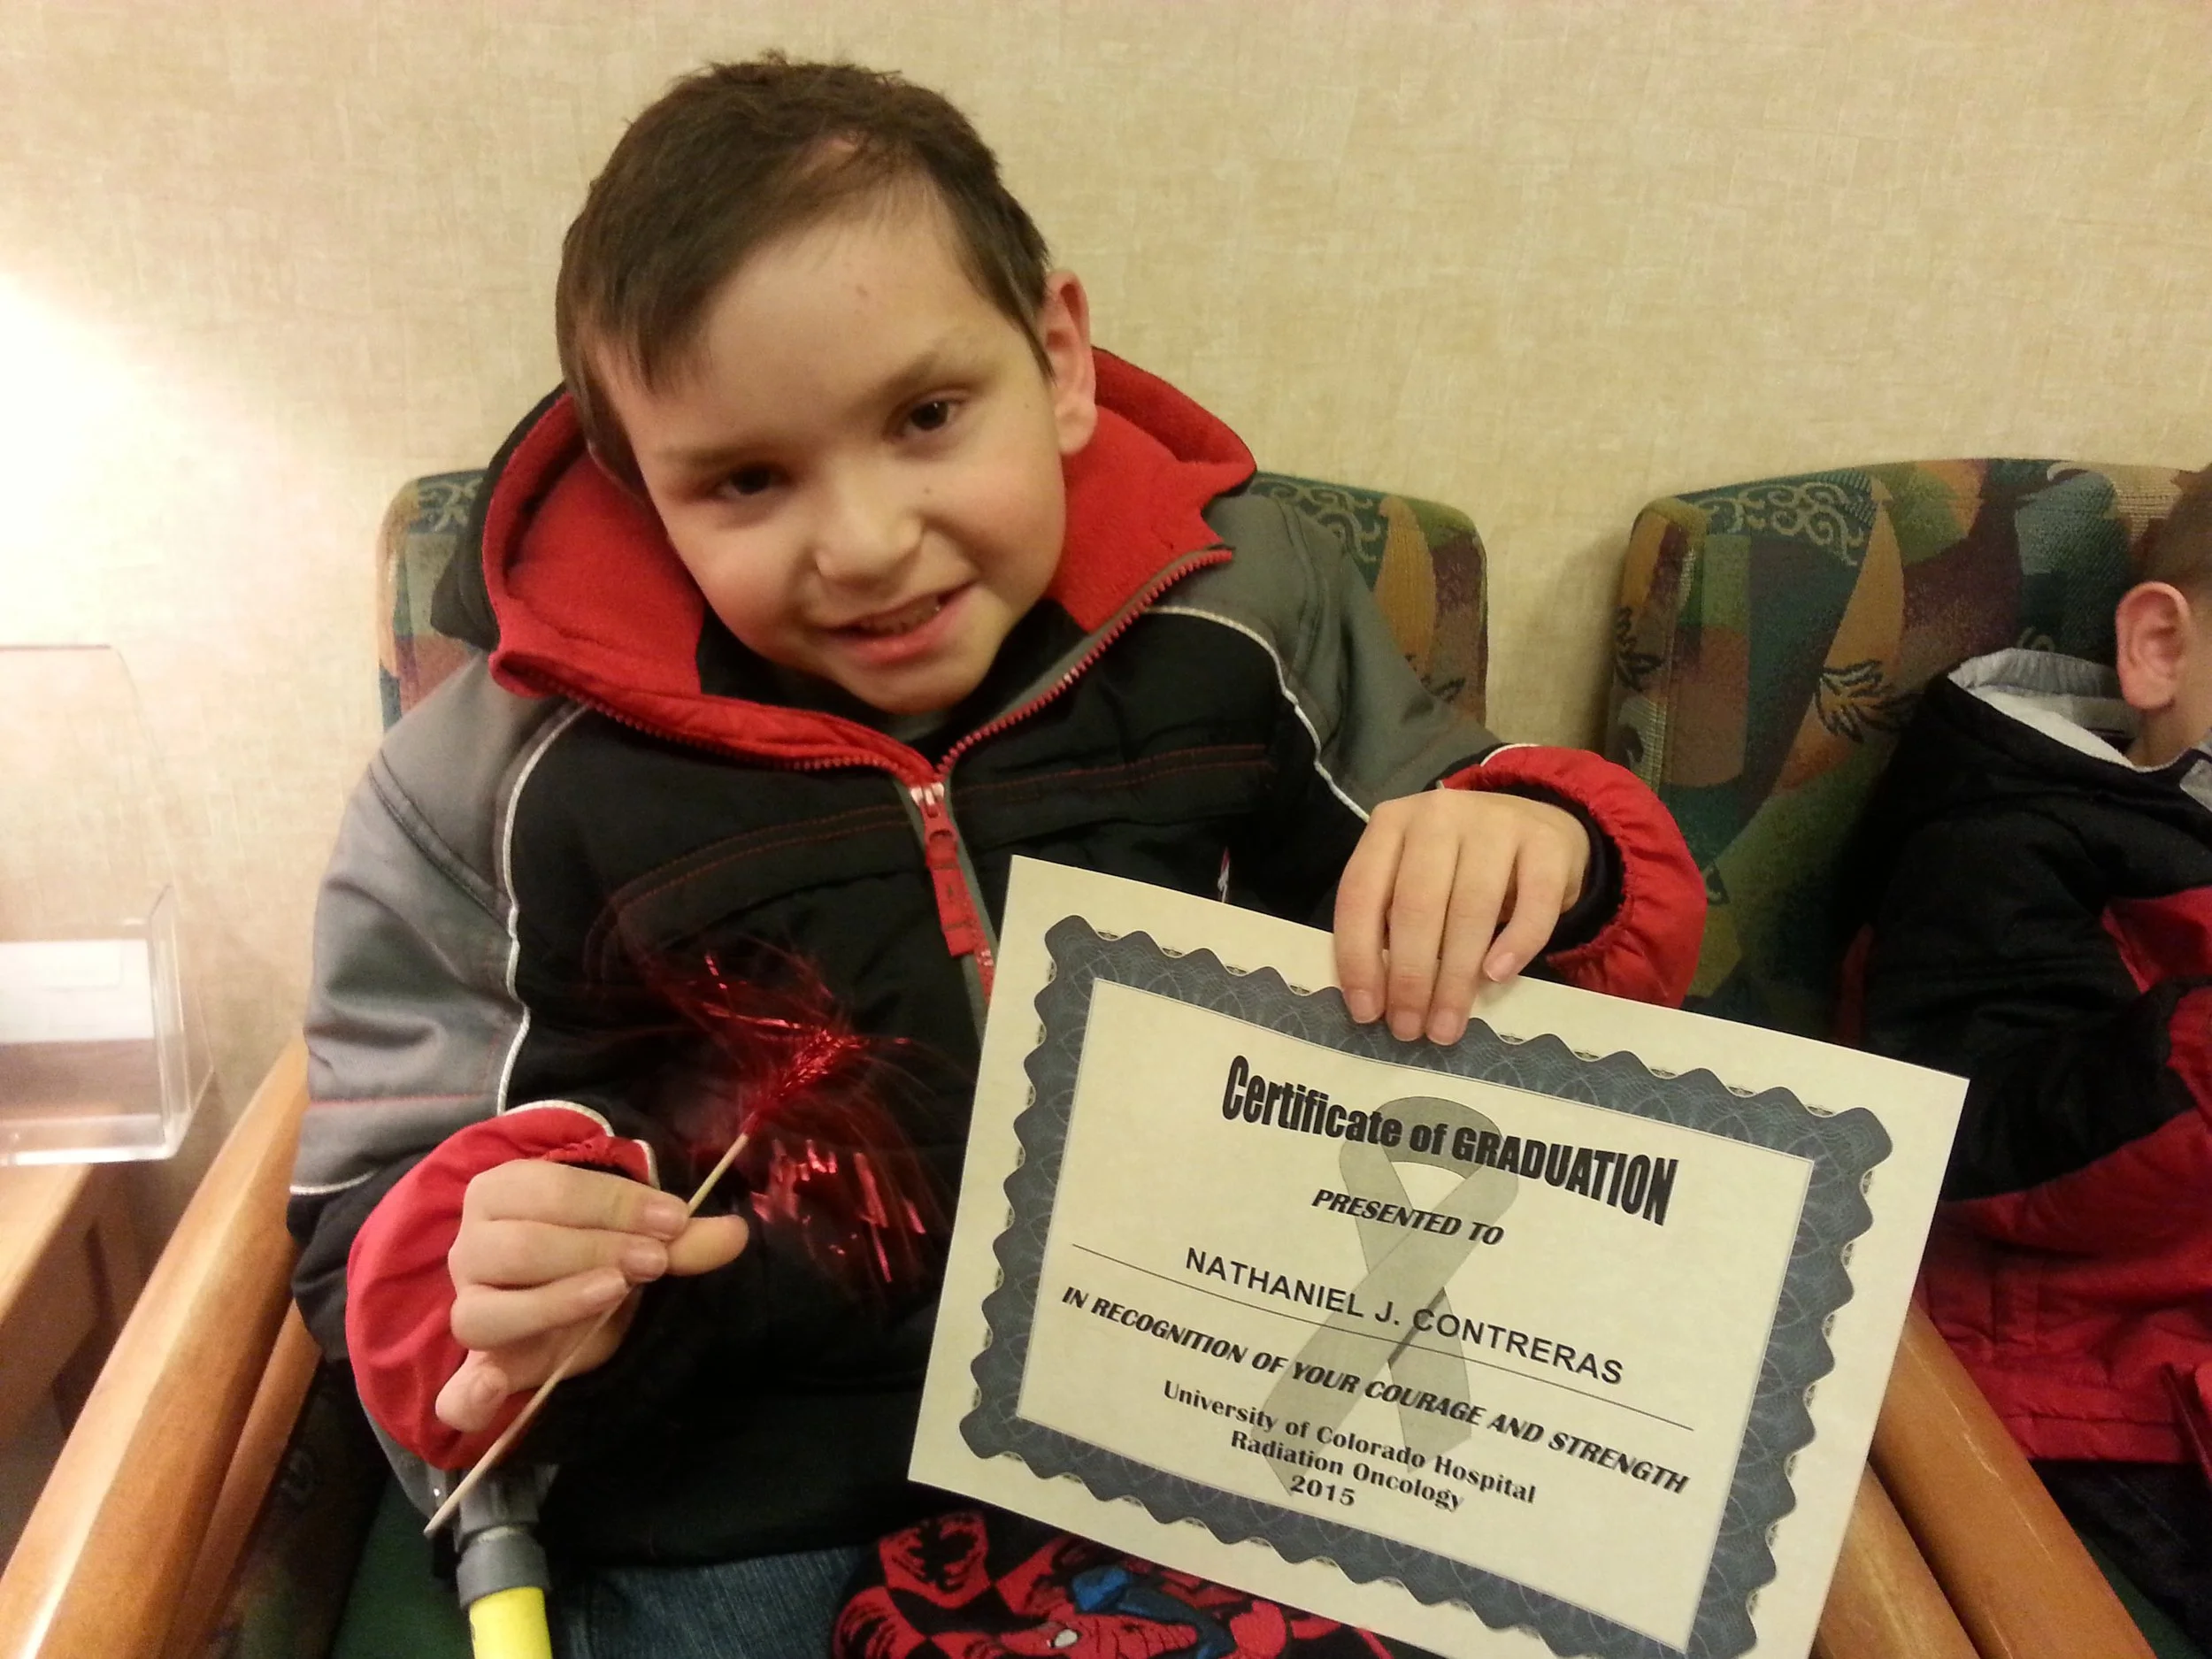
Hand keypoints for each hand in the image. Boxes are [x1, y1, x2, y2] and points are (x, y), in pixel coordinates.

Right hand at [434, 1159, 748, 1432]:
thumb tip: (736, 1232)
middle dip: (593, 1248)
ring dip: (555, 1301)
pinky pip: (455, 1391)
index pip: (549, 1189)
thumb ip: (682, 1238)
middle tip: (653, 1260)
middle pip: (518, 1246)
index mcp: (504, 1194)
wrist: (567, 1303)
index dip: (614, 1204)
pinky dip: (469, 1397)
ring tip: (614, 1291)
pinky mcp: (479, 1369)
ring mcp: (469, 1308)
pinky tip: (494, 1390)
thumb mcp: (638, 1241)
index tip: (673, 1220)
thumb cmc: (596, 1254)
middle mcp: (473, 1246)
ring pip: (487, 1309)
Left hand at [1334, 789, 1589, 1044]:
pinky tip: (1497, 977)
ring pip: (1470, 907)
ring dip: (1456, 977)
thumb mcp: (1412, 877)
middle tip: (1409, 1029)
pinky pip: (1533, 901)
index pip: (1361, 893)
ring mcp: (1496, 822)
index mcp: (1390, 824)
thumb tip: (1375, 1000)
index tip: (1367, 1012)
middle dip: (1410, 977)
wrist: (1538, 826)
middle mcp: (1438, 814)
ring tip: (1447, 1025)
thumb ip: (1389, 922)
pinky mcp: (1547, 842)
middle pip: (1416, 905)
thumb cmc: (1460, 867)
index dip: (1359, 957)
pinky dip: (1515, 943)